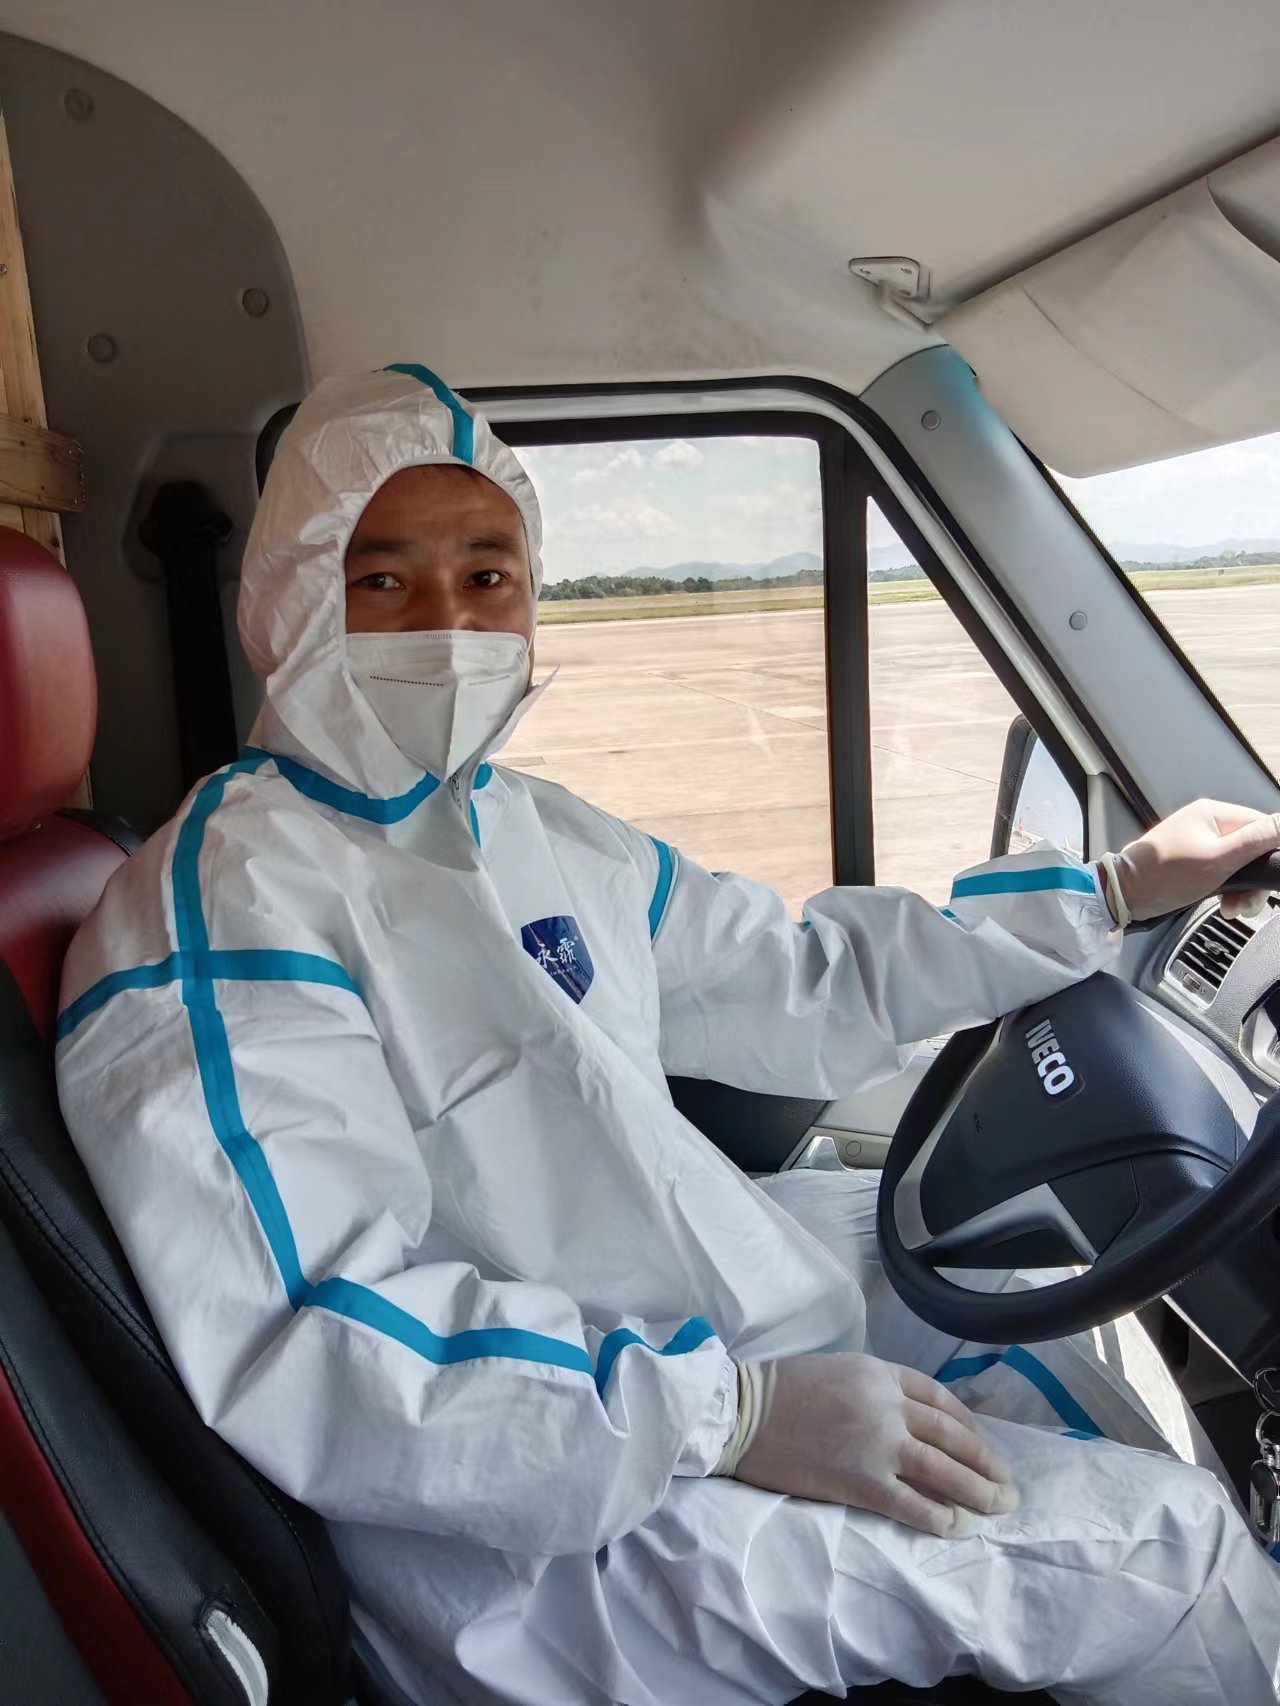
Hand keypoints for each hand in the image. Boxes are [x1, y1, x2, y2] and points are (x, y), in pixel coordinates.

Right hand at [733, 1352, 1016, 1535]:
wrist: (742, 1413)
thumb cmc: (782, 1389)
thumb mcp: (839, 1370)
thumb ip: (877, 1389)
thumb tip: (910, 1419)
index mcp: (881, 1373)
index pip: (940, 1399)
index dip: (969, 1425)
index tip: (983, 1445)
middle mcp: (888, 1405)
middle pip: (952, 1436)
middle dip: (986, 1462)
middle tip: (1007, 1484)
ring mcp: (878, 1444)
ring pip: (944, 1471)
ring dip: (977, 1492)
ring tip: (997, 1507)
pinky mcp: (862, 1481)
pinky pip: (913, 1504)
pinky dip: (939, 1517)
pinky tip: (953, 1526)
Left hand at [1110, 800, 1279, 922]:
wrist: (1124, 895)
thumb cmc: (1166, 875)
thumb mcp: (1219, 859)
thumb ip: (1256, 840)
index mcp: (1214, 813)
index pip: (1261, 825)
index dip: (1270, 853)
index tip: (1264, 881)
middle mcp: (1207, 822)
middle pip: (1251, 848)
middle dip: (1253, 879)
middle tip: (1246, 903)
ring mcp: (1198, 842)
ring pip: (1238, 864)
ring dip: (1241, 889)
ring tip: (1232, 908)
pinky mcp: (1192, 861)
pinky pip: (1222, 872)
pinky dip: (1226, 889)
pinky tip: (1222, 904)